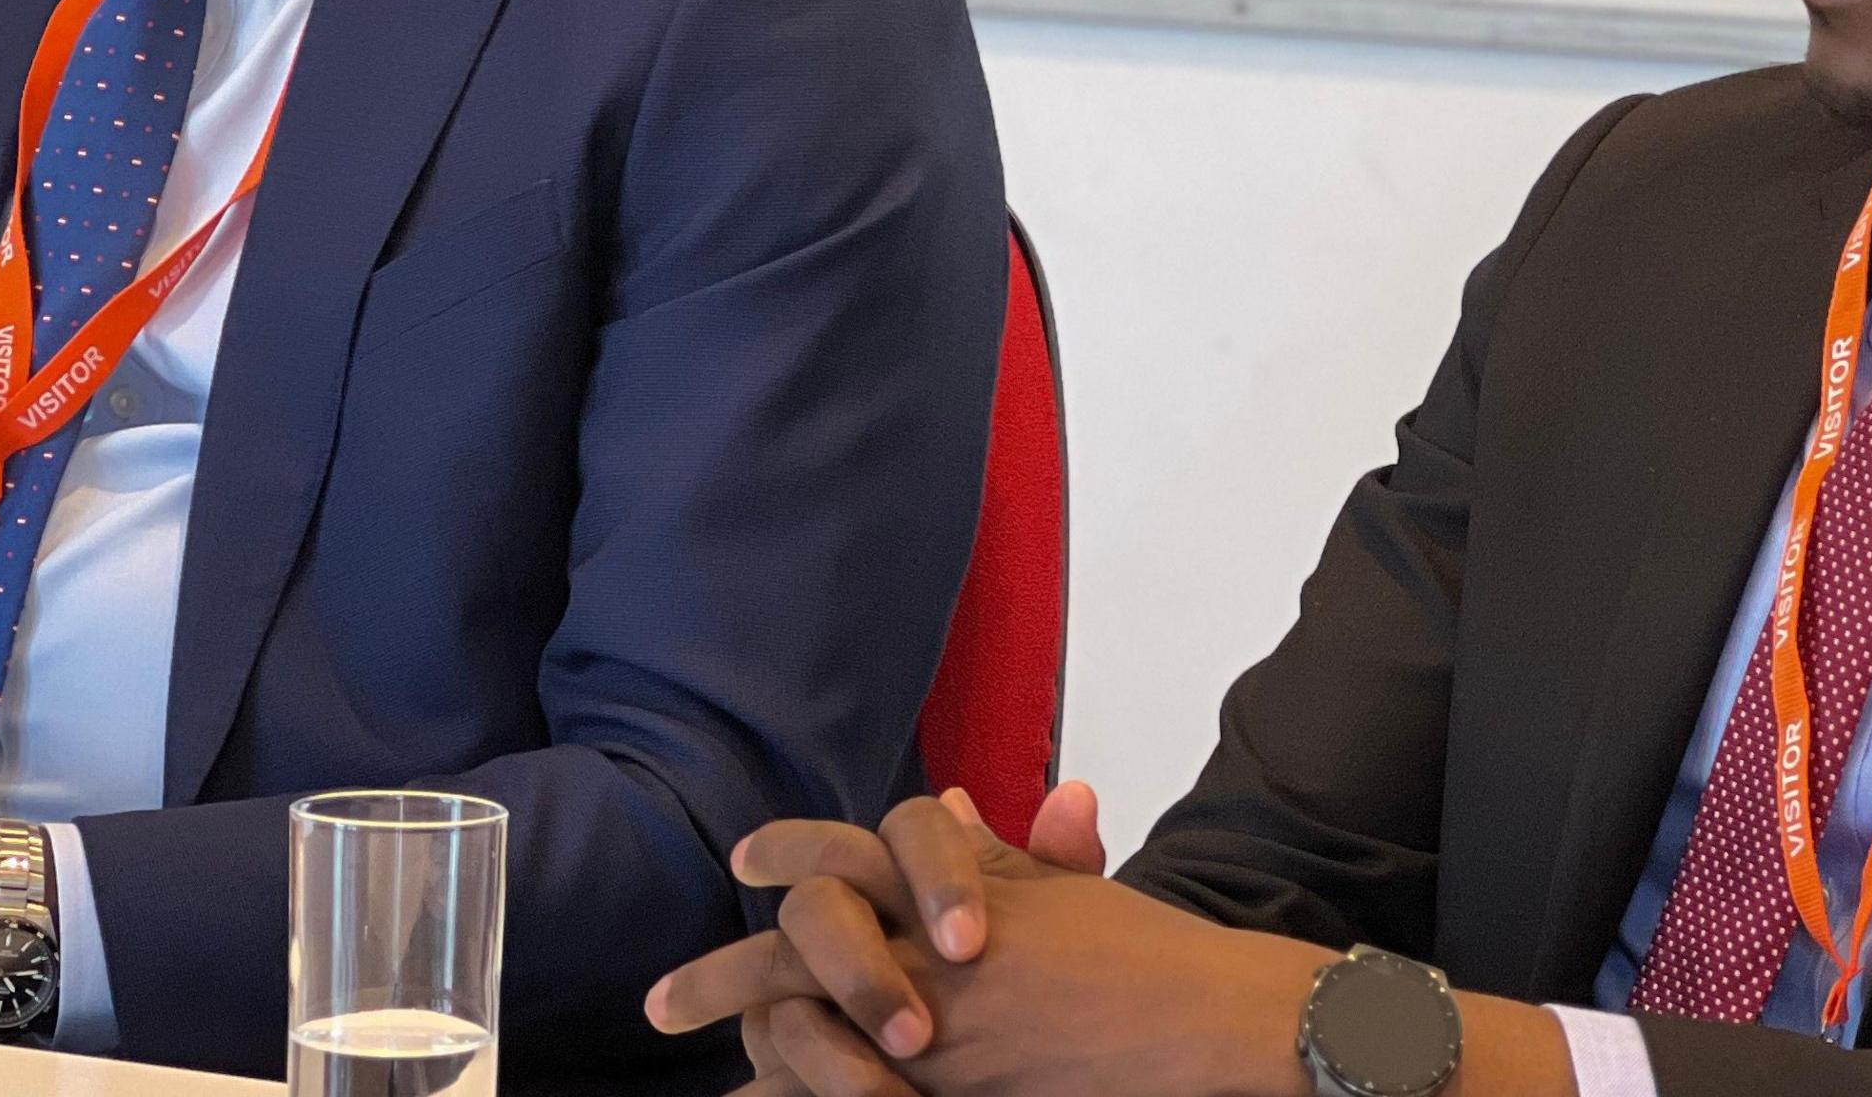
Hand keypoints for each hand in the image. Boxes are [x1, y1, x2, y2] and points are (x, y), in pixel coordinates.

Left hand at [651, 789, 1332, 1096]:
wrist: (1209, 1027)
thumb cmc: (1147, 958)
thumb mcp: (1065, 893)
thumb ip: (999, 854)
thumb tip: (958, 804)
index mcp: (956, 891)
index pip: (849, 852)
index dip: (789, 854)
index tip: (744, 862)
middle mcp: (933, 955)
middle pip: (801, 948)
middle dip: (723, 978)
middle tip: (661, 1004)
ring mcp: (941, 1032)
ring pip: (812, 1031)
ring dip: (752, 1049)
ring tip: (707, 1071)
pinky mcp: (953, 1089)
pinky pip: (854, 1094)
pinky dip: (810, 1094)